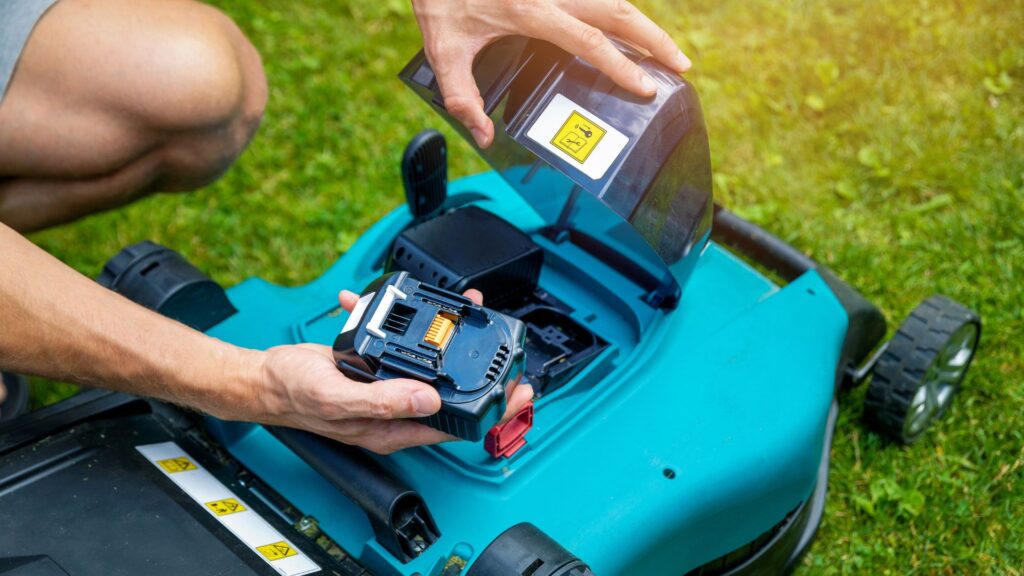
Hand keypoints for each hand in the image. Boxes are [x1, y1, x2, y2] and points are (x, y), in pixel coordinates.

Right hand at [252, 288, 533, 453]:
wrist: (264, 377)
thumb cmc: (294, 395)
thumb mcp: (338, 398)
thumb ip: (384, 401)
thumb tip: (430, 401)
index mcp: (394, 426)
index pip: (456, 424)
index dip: (492, 410)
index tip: (518, 392)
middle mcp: (397, 408)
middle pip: (452, 391)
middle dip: (481, 367)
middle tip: (505, 345)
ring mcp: (388, 386)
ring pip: (432, 363)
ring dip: (448, 335)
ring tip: (466, 309)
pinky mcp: (376, 364)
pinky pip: (401, 343)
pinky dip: (401, 319)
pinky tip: (396, 302)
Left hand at [410, 0, 690, 146]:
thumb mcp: (443, 52)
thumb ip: (462, 97)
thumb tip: (484, 135)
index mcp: (532, 11)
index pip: (591, 41)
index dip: (622, 66)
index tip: (646, 87)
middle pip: (620, 13)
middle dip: (655, 40)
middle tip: (681, 66)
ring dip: (643, 23)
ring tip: (666, 51)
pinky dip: (619, 9)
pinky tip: (630, 27)